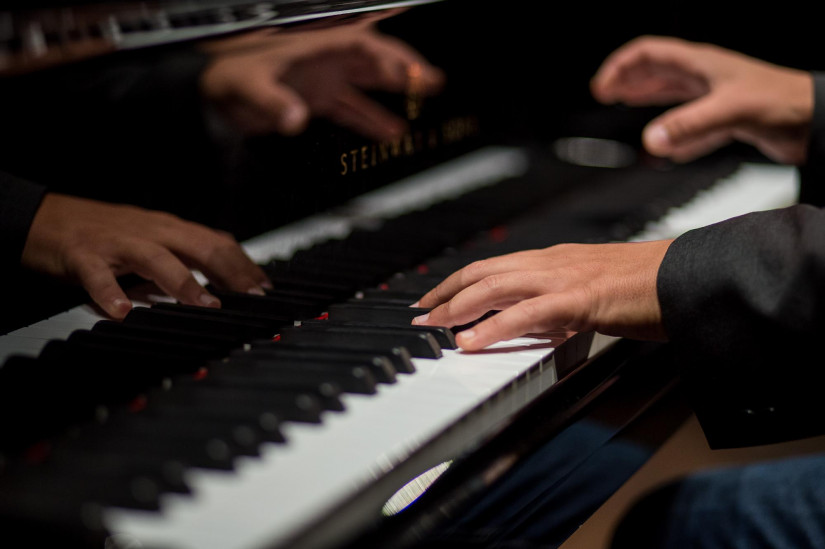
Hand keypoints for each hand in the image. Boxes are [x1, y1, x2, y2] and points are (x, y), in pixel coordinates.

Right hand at [21, 193, 271, 318]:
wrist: (45, 217)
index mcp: (170, 230)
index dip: (245, 266)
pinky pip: (98, 274)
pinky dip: (110, 293)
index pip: (218, 244)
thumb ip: (184, 262)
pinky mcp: (83, 254)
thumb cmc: (104, 234)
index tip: (266, 290)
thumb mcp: (152, 244)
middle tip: (253, 299)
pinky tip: (121, 312)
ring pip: (158, 258)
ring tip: (207, 305)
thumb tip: (223, 287)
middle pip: (200, 246)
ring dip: (186, 283)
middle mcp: (151, 231)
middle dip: (232, 272)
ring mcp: (118, 242)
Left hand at [199, 23, 443, 139]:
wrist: (210, 95)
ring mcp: (324, 78)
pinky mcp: (318, 99)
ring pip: (367, 83)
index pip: (363, 46)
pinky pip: (352, 108)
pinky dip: (371, 120)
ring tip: (423, 105)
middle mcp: (325, 58)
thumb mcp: (246, 86)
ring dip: (394, 94)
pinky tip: (390, 133)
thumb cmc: (227, 77)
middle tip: (434, 83)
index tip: (414, 74)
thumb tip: (295, 118)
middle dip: (405, 70)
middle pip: (374, 59)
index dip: (391, 59)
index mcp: (316, 45)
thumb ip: (271, 102)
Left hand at [412, 241, 672, 350]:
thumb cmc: (648, 286)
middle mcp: (551, 262)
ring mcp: (564, 277)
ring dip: (457, 306)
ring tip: (433, 325)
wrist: (688, 276)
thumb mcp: (591, 293)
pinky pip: (525, 314)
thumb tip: (532, 325)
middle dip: (446, 292)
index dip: (458, 281)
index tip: (435, 298)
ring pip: (495, 286)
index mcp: (554, 259)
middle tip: (420, 312)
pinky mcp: (579, 299)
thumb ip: (559, 305)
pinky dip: (492, 329)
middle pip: (483, 270)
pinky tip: (470, 342)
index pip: (493, 265)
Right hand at [590, 36, 812, 163]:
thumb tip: (650, 140)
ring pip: (671, 95)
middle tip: (605, 93)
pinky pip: (690, 123)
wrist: (817, 122)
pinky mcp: (726, 120)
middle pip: (657, 71)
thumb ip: (687, 126)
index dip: (621, 67)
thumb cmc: (784, 102)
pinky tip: (669, 147)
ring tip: (626, 105)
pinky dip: (674, 134)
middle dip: (628, 80)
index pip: (649, 54)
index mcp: (701, 65)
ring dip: (646, 101)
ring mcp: (715, 98)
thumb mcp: (729, 111)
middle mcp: (705, 78)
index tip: (602, 88)